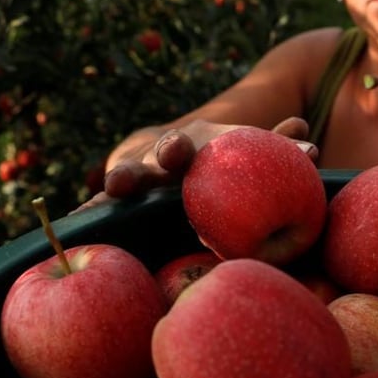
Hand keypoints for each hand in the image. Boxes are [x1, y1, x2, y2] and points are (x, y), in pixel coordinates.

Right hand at [74, 117, 315, 211]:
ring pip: (111, 193)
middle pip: (137, 170)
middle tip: (123, 183)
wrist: (175, 158)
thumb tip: (309, 144)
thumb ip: (276, 149)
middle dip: (129, 174)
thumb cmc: (220, 159)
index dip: (176, 151)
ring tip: (83, 215)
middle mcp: (149, 167)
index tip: (176, 153)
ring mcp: (131, 188)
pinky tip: (68, 233)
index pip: (177, 150)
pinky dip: (84, 222)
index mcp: (183, 152)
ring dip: (99, 202)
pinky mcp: (114, 211)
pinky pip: (97, 217)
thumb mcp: (247, 152)